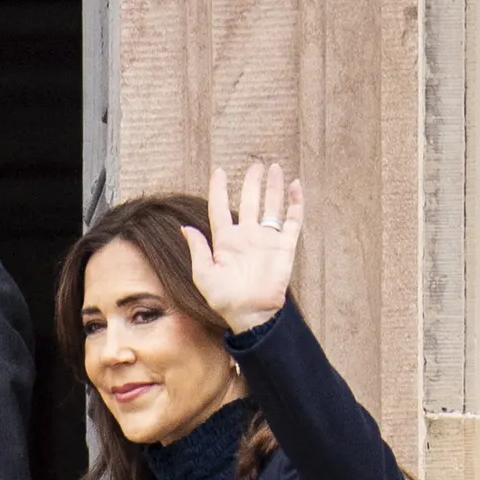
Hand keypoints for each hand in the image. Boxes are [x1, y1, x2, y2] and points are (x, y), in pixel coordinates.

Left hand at [183, 162, 305, 334]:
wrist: (251, 314)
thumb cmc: (224, 299)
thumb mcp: (203, 274)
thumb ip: (198, 250)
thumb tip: (185, 228)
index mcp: (225, 241)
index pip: (220, 208)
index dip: (219, 190)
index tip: (219, 171)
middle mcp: (246, 236)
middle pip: (249, 202)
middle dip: (252, 183)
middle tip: (255, 165)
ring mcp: (266, 239)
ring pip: (271, 206)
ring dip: (273, 188)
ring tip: (274, 168)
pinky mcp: (284, 246)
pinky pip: (292, 220)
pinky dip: (295, 203)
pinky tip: (295, 185)